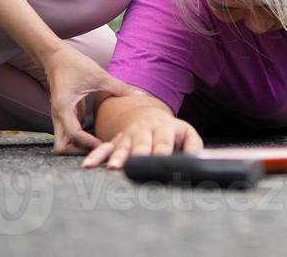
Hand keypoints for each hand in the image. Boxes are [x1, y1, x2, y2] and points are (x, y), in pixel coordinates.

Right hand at [42, 43, 131, 154]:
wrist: (56, 57)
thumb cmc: (75, 64)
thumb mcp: (98, 75)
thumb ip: (118, 87)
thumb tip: (140, 94)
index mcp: (64, 107)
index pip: (73, 134)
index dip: (89, 143)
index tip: (105, 145)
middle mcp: (58, 116)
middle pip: (61, 147)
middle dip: (78, 152)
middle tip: (100, 148)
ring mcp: (59, 117)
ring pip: (64, 143)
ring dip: (78, 147)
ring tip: (101, 144)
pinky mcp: (64, 115)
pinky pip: (69, 134)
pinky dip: (80, 139)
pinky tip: (97, 136)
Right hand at [81, 112, 202, 170]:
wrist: (150, 118)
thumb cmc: (172, 132)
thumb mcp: (187, 133)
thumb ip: (194, 146)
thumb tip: (197, 160)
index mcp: (164, 128)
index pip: (163, 143)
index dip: (161, 152)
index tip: (160, 163)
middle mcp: (144, 131)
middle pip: (141, 145)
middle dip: (138, 155)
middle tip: (136, 164)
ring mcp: (128, 136)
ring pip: (121, 147)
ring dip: (117, 158)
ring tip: (114, 168)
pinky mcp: (115, 142)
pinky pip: (104, 149)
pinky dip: (96, 157)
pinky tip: (88, 166)